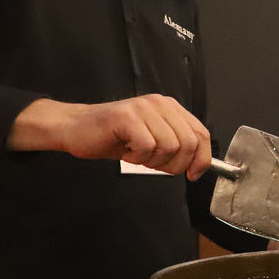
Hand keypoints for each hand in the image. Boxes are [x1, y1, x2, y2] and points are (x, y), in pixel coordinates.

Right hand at [9, 96, 211, 179]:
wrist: (76, 129)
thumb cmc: (115, 138)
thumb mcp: (153, 141)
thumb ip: (176, 147)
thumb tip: (198, 167)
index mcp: (171, 108)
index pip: (201, 134)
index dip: (202, 159)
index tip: (193, 174)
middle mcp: (161, 104)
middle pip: (188, 143)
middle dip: (174, 164)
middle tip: (153, 164)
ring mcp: (144, 108)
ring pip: (169, 146)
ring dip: (151, 160)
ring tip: (135, 153)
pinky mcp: (127, 117)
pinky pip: (147, 147)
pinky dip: (137, 157)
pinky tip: (125, 150)